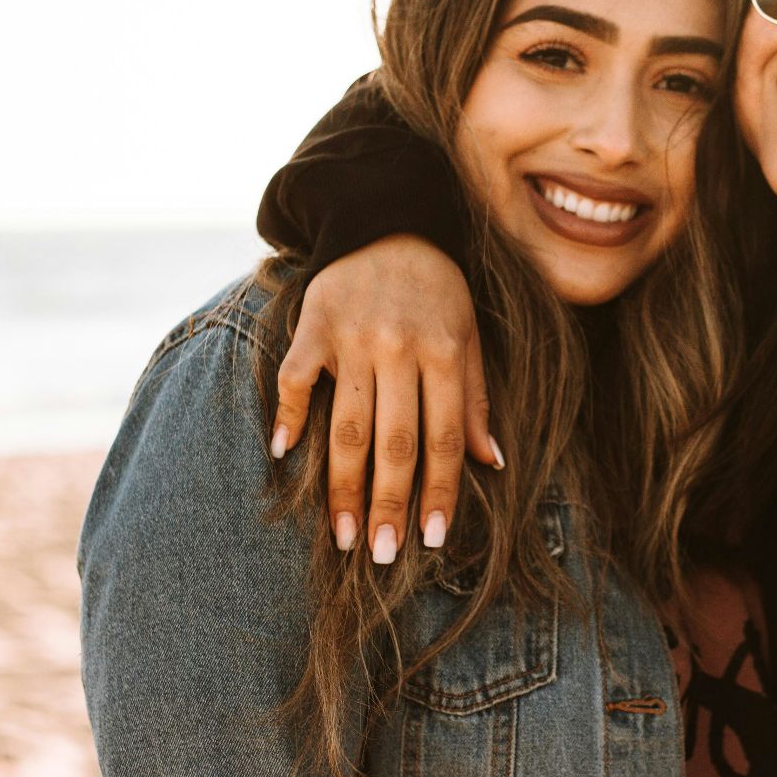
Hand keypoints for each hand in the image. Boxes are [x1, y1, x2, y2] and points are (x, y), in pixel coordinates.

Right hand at [271, 235, 499, 563]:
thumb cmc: (435, 289)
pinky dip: (286, 415)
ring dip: (342, 485)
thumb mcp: (468, 334)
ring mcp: (351, 338)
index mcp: (443, 353)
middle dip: (388, 504)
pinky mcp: (312, 326)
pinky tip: (284, 455)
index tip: (432, 539)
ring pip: (345, 425)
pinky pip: (295, 378)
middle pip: (393, 442)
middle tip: (382, 555)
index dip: (439, 492)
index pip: (443, 438)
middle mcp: (399, 349)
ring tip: (341, 534)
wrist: (386, 221)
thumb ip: (475, 398)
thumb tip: (491, 462)